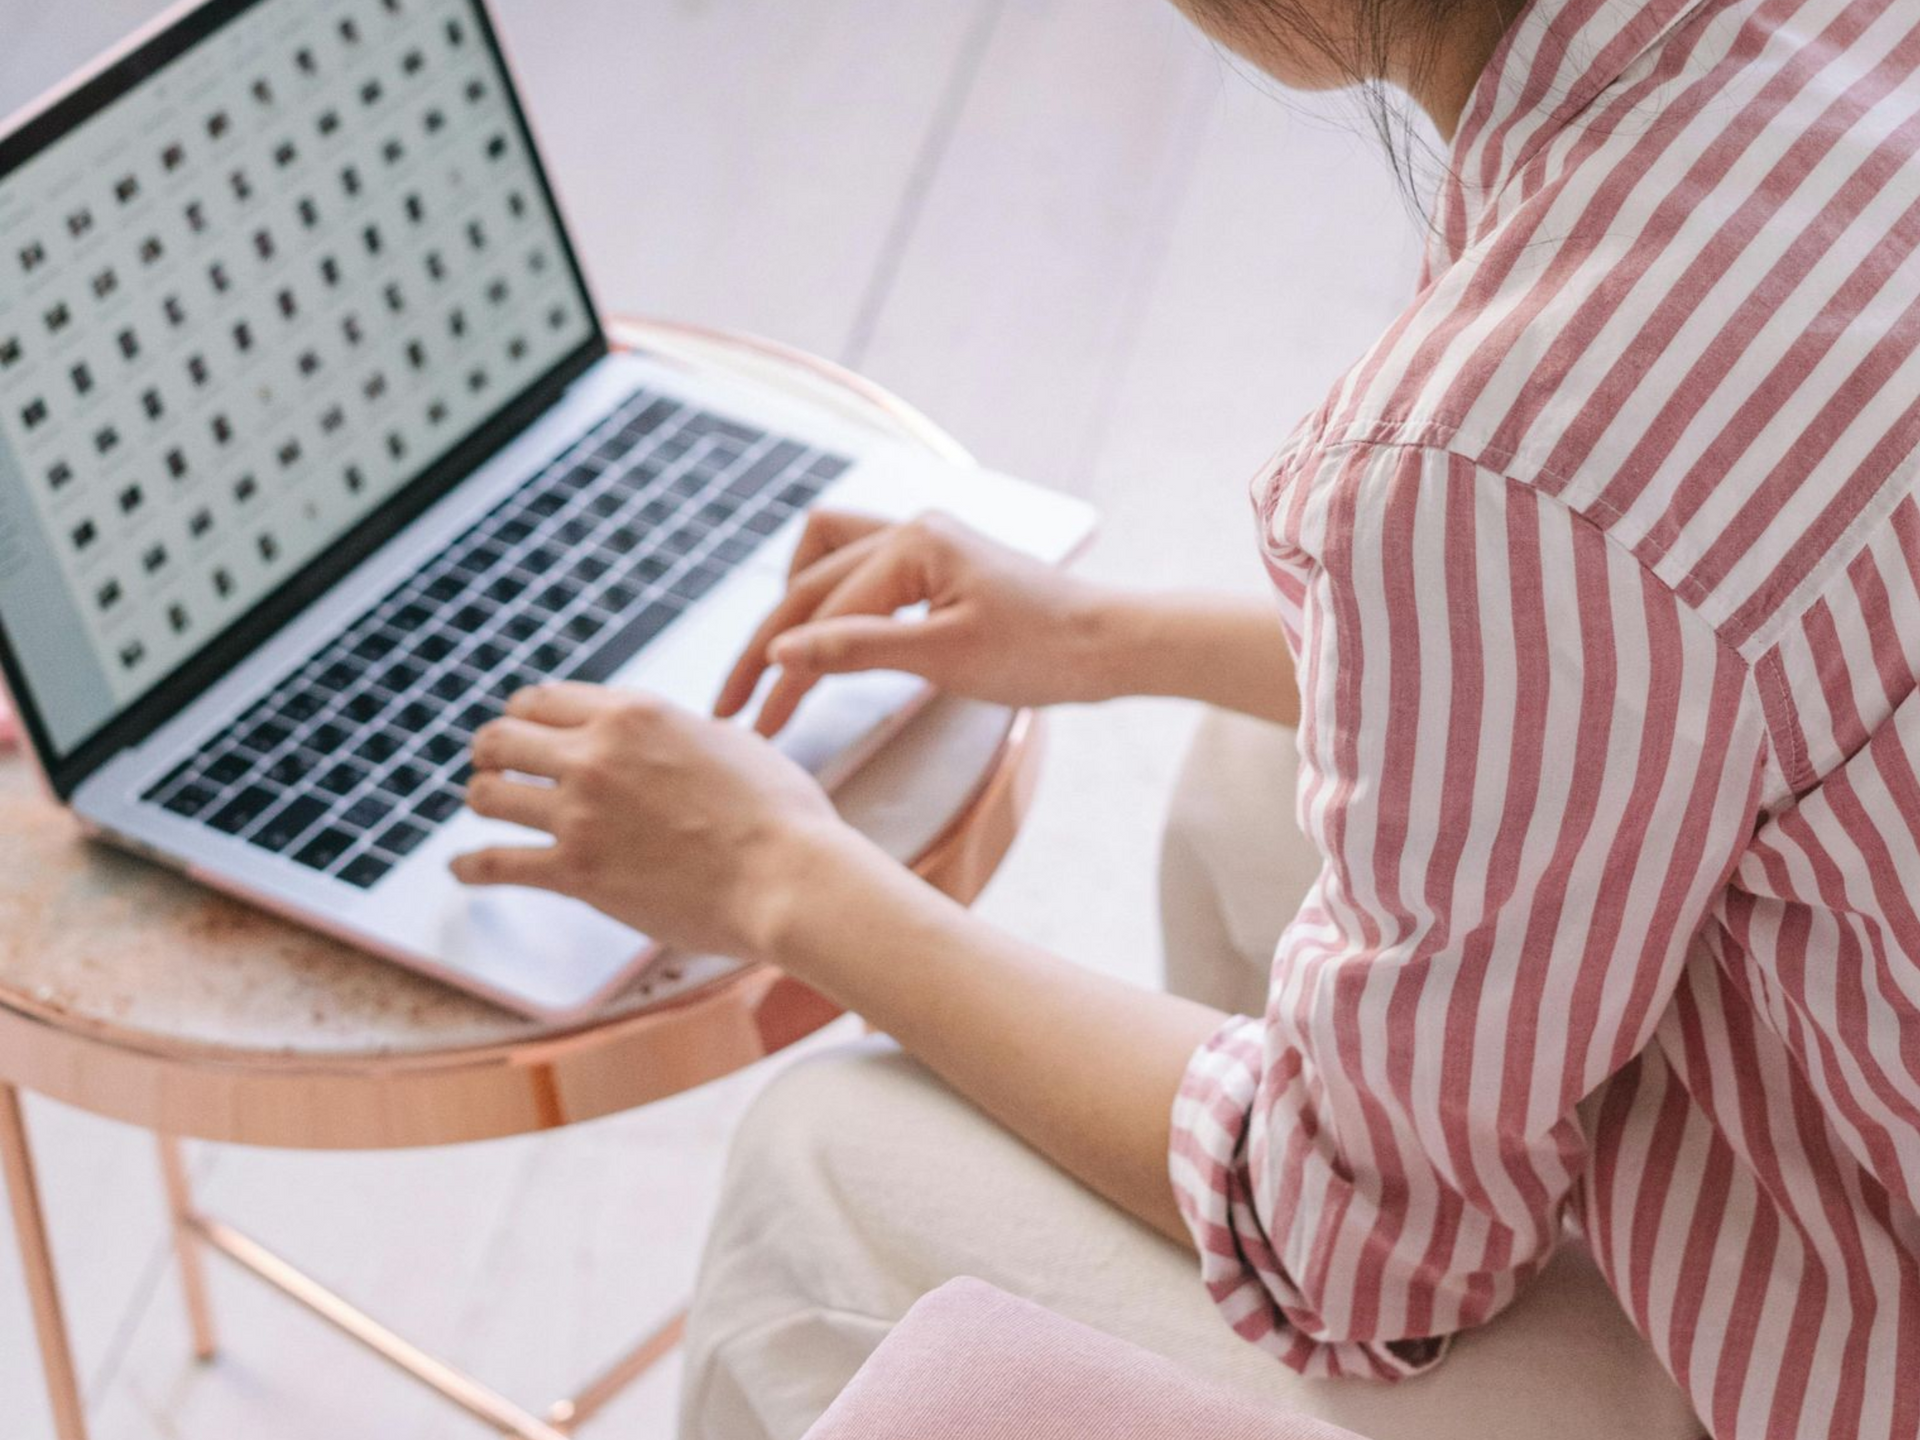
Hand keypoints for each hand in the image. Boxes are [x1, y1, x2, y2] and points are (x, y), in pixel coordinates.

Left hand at [451, 682, 863, 961]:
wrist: (788, 876)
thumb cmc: (781, 814)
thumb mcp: (731, 741)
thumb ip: (681, 734)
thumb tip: (673, 738)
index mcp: (634, 712)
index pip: (545, 698)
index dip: (528, 715)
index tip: (528, 732)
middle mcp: (597, 753)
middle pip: (501, 736)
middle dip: (494, 751)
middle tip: (496, 767)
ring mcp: (581, 812)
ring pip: (487, 793)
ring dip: (483, 800)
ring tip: (487, 809)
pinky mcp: (576, 871)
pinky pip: (496, 863)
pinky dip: (471, 867)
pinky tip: (462, 869)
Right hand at [715, 509, 1116, 734]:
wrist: (1113, 644)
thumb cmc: (1044, 651)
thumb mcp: (945, 658)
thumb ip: (858, 650)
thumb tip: (781, 653)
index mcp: (913, 542)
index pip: (824, 614)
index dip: (783, 672)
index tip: (750, 722)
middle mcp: (911, 529)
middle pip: (810, 584)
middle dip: (769, 646)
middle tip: (734, 704)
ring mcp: (924, 542)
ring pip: (827, 557)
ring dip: (794, 605)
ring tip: (772, 663)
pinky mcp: (937, 565)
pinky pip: (862, 570)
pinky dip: (833, 602)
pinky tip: (824, 639)